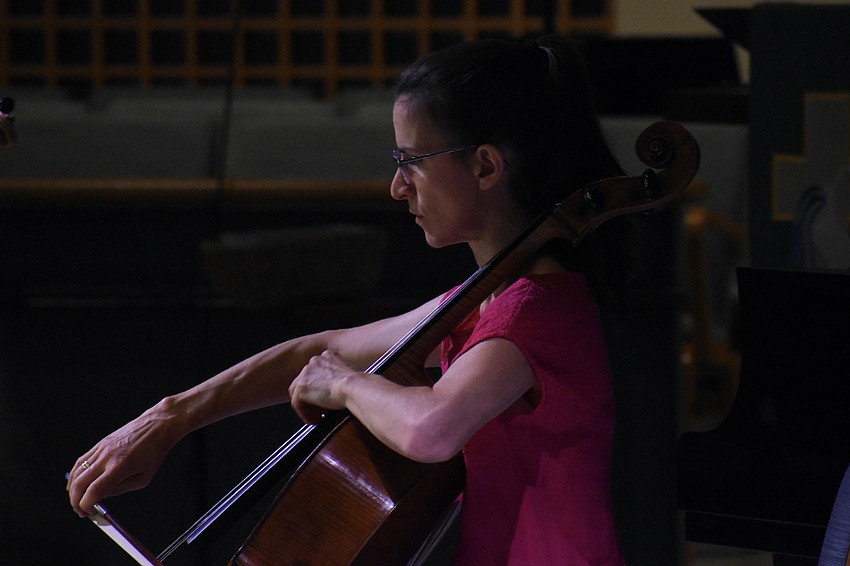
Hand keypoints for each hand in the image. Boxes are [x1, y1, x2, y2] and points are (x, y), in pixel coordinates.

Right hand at [66, 404, 180, 516]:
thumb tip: (101, 497)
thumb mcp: (143, 478)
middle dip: (75, 501)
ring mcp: (101, 448)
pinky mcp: (100, 443)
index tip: (88, 513)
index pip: (94, 491)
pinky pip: (80, 461)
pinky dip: (75, 475)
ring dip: (72, 489)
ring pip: (76, 472)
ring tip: (77, 500)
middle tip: (81, 511)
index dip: (86, 505)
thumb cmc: (154, 452)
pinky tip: (76, 483)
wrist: (157, 426)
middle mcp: (107, 457)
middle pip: (80, 483)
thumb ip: (120, 489)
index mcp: (120, 467)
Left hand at [289, 350, 359, 423]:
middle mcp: (315, 361)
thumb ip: (338, 379)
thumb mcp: (348, 376)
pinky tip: (314, 420)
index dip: (319, 387)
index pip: (317, 372)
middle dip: (311, 396)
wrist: (354, 387)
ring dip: (306, 406)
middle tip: (319, 410)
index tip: (324, 398)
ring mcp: (306, 372)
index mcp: (327, 356)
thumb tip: (334, 393)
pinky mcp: (302, 386)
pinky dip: (304, 413)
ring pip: (299, 392)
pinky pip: (297, 403)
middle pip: (306, 381)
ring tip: (316, 417)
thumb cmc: (357, 385)